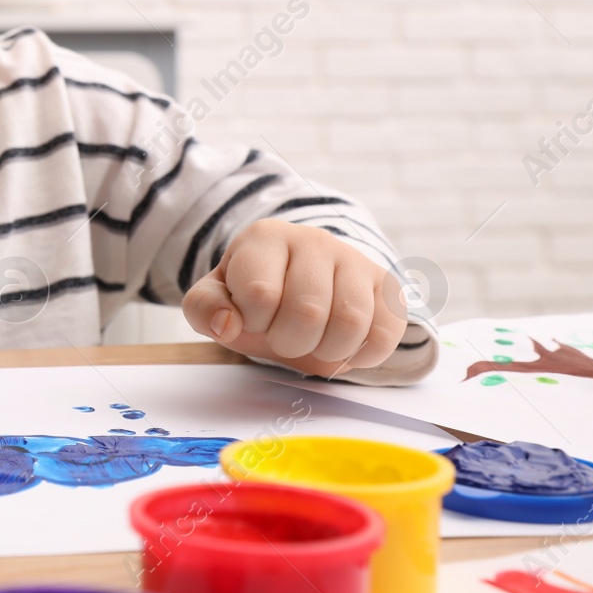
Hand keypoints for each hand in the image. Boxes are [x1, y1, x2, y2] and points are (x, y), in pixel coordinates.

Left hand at [181, 219, 406, 377]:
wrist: (296, 289)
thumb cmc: (254, 295)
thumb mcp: (217, 299)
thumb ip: (205, 309)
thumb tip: (226, 324)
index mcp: (265, 238)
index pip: (261, 294)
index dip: (254, 322)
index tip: (253, 318)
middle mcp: (313, 240)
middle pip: (308, 312)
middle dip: (290, 341)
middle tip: (283, 336)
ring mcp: (354, 259)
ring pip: (351, 321)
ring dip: (327, 351)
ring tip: (314, 342)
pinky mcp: (385, 285)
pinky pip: (387, 330)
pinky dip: (365, 354)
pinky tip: (345, 349)